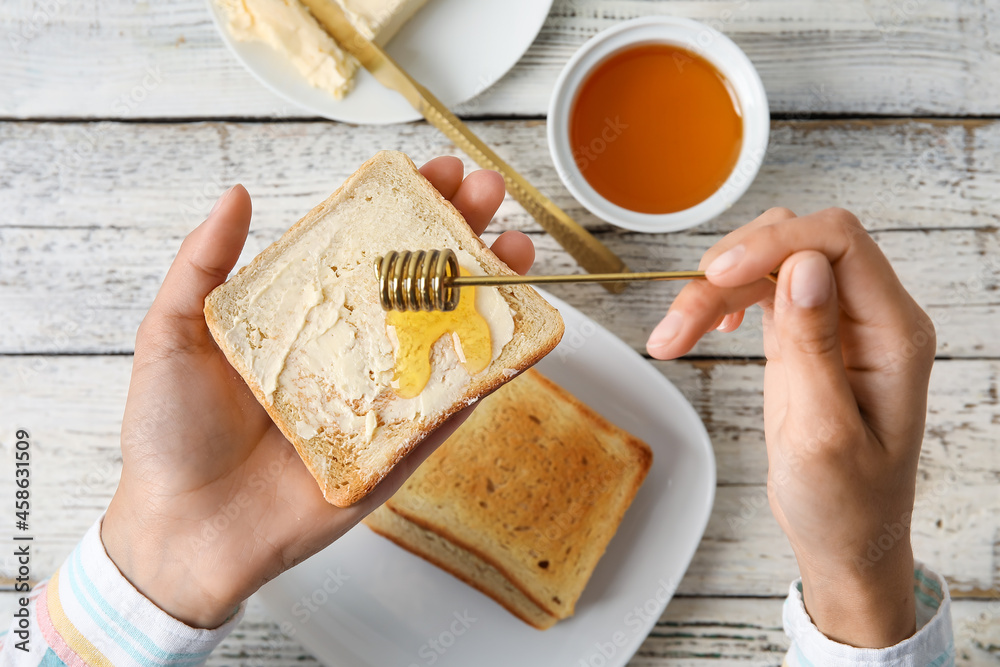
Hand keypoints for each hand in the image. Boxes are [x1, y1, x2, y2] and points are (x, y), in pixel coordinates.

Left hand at [102, 157, 532, 627]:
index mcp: (305, 318)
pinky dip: (486, 372)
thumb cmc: (169, 432)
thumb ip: (203, 265)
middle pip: (417, 284)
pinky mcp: (397, 449)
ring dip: (489, 293)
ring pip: (446, 338)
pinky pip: (449, 408)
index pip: (366, 249)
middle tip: (487, 194)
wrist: (185, 527)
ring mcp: (379, 399)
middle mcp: (350, 351)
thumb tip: (237, 193)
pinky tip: (512, 331)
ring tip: (515, 249)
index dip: (403, 209)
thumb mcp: (173, 333)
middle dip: (458, 234)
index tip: (433, 172)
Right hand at [646, 208, 934, 646]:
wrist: (844, 536)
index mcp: (894, 332)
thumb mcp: (825, 433)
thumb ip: (815, 346)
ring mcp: (832, 321)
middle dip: (730, 270)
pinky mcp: (800, 333)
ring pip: (766, 264)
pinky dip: (718, 301)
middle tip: (681, 320)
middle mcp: (868, 315)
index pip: (839, 242)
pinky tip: (703, 327)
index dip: (775, 243)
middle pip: (793, 246)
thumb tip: (803, 267)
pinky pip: (756, 289)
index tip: (718, 273)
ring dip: (711, 290)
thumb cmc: (846, 501)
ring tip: (672, 337)